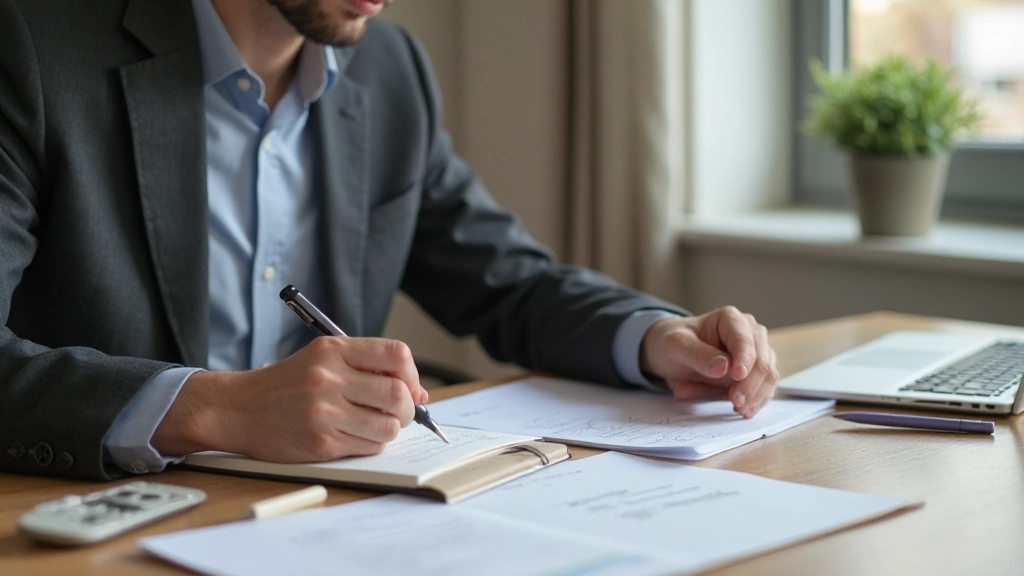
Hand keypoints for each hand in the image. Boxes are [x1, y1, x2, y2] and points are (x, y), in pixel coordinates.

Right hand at [152, 336, 427, 461]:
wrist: (238, 409)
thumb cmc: (287, 384)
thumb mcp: (323, 359)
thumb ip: (368, 368)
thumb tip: (420, 394)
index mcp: (333, 350)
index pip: (396, 355)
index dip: (412, 374)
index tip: (410, 387)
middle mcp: (329, 378)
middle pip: (398, 394)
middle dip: (407, 408)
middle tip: (398, 413)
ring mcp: (324, 411)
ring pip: (389, 426)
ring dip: (390, 429)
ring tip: (373, 426)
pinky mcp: (320, 442)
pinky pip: (369, 446)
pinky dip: (371, 444)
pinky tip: (354, 436)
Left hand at [640, 307, 777, 417]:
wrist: (670, 353)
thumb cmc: (673, 343)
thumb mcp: (676, 347)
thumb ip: (698, 355)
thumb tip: (725, 366)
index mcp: (730, 319)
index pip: (746, 341)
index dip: (745, 360)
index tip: (737, 377)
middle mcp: (749, 332)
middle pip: (763, 361)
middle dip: (751, 385)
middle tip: (736, 403)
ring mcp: (755, 353)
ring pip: (768, 378)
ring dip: (752, 396)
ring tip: (734, 408)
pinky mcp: (755, 373)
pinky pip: (763, 390)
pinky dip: (753, 402)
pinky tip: (739, 410)